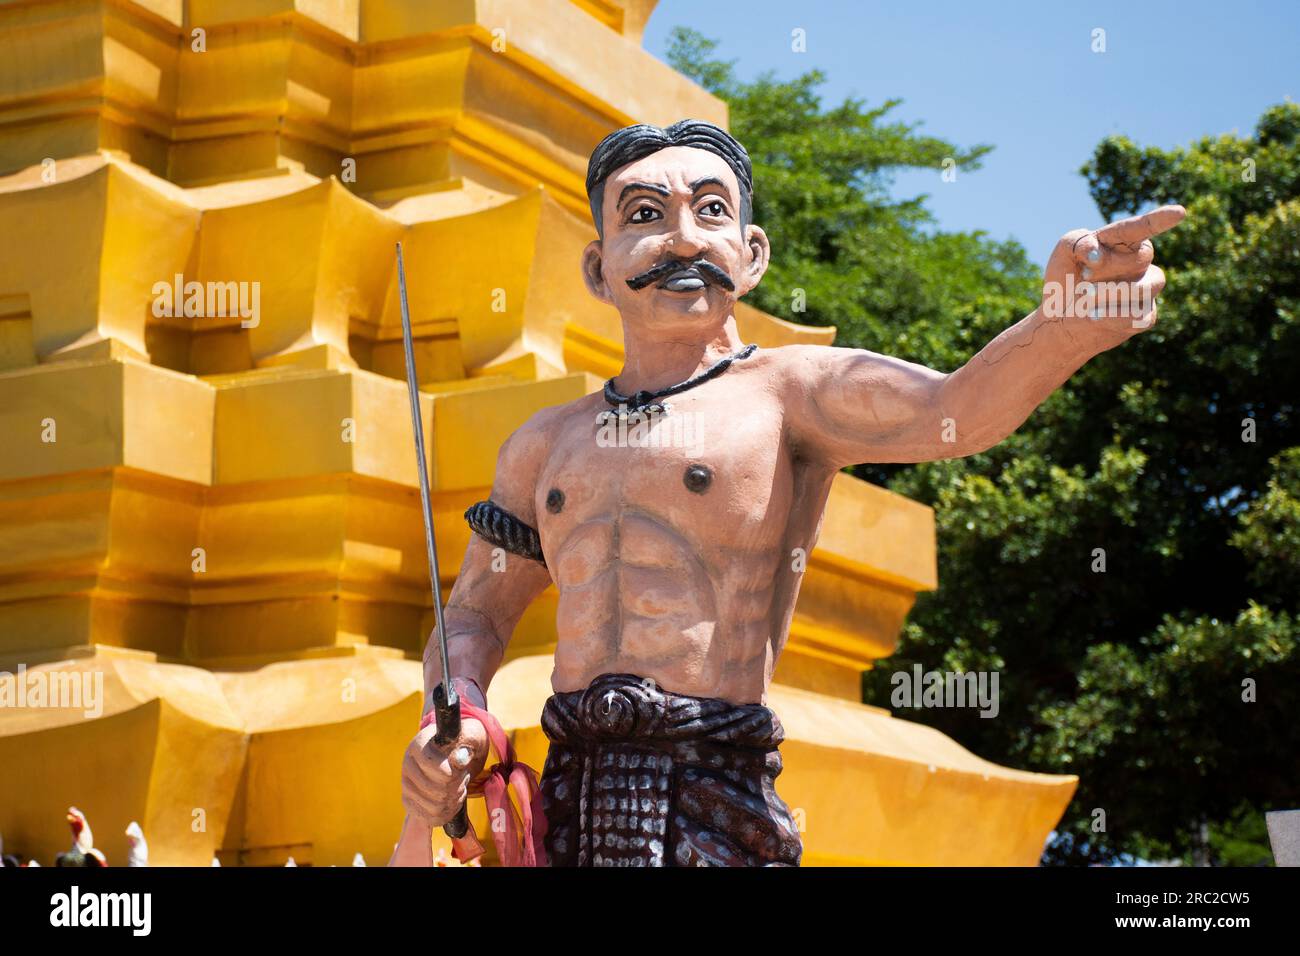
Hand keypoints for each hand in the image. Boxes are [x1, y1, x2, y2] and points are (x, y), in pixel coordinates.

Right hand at [400, 711, 488, 826]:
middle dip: (457, 786)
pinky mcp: (409, 801)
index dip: (455, 774)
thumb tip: (460, 760)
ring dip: (454, 799)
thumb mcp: (469, 737)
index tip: (462, 768)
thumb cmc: (462, 741)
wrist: (452, 751)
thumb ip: (466, 745)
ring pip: (435, 807)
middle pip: (439, 792)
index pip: (439, 770)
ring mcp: (406, 785)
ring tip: (457, 785)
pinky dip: (448, 812)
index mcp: (418, 746)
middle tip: (463, 776)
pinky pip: (431, 818)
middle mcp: (407, 765)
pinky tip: (452, 799)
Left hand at [1042, 204, 1185, 330]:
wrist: (1060, 317)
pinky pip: (1136, 316)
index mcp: (1124, 240)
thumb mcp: (1065, 252)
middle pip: (1141, 257)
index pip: (1142, 228)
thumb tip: (1097, 254)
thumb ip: (1079, 242)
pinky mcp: (1145, 316)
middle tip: (1083, 277)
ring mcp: (1146, 289)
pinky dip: (1109, 316)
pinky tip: (1093, 315)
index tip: (1179, 212)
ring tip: (1085, 297)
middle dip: (1108, 267)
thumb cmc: (1066, 278)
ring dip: (1109, 293)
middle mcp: (1141, 262)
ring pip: (1144, 288)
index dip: (1159, 220)